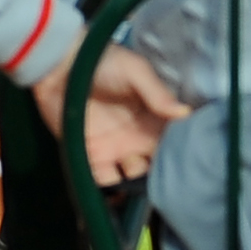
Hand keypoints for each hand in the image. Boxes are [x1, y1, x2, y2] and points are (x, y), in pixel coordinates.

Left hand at [30, 44, 189, 185]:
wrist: (58, 63)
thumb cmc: (102, 61)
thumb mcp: (136, 71)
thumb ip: (159, 94)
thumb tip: (186, 114)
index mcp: (156, 121)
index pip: (176, 145)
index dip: (184, 156)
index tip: (193, 164)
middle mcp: (140, 140)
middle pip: (160, 167)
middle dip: (164, 176)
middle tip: (166, 180)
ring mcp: (116, 150)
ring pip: (134, 179)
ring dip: (138, 186)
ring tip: (140, 185)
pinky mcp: (91, 156)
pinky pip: (104, 181)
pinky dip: (110, 188)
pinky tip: (116, 187)